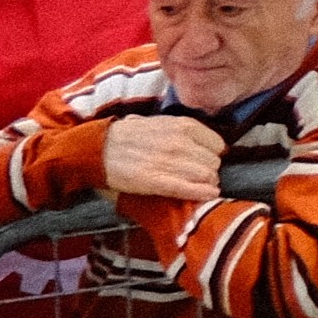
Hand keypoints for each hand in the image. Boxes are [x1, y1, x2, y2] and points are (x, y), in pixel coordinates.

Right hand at [97, 111, 225, 205]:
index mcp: (184, 126)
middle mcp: (180, 142)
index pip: (218, 145)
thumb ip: (186, 132)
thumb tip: (208, 144)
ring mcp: (168, 162)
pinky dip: (201, 193)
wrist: (99, 147)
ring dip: (206, 183)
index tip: (205, 160)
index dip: (213, 155)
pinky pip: (187, 188)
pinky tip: (208, 195)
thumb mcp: (163, 123)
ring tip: (199, 186)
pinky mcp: (155, 181)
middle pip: (213, 163)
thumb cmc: (132, 135)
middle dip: (210, 171)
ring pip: (206, 176)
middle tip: (199, 175)